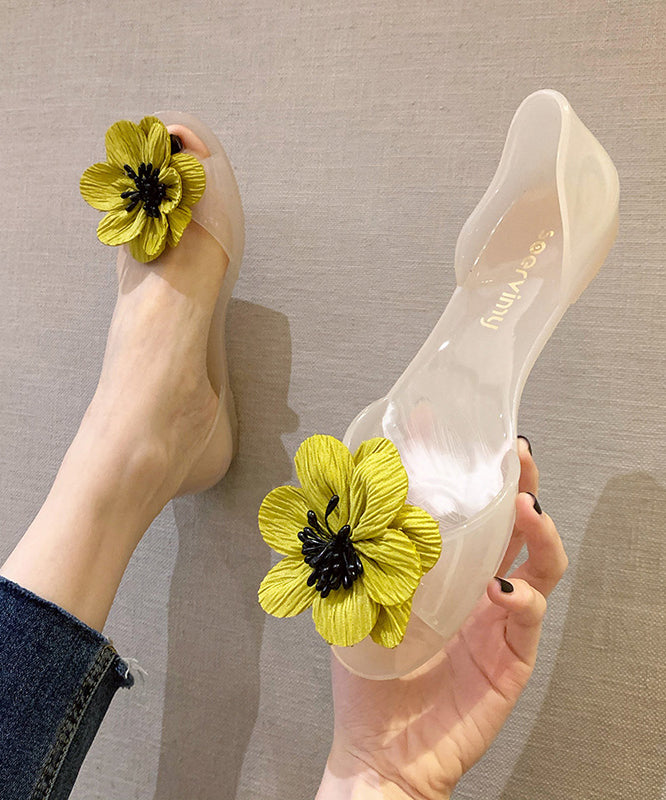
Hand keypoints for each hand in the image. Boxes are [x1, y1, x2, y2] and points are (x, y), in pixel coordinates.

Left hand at [318, 440, 568, 799]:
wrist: (380, 749)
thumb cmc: (369, 674)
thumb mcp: (358, 601)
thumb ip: (363, 552)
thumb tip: (350, 492)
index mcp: (447, 571)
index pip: (465, 510)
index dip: (463, 470)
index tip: (448, 425)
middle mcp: (480, 588)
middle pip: (515, 527)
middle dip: (521, 486)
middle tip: (516, 455)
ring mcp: (500, 621)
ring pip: (541, 564)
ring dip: (538, 531)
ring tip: (525, 508)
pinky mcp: (512, 657)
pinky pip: (530, 618)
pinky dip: (522, 597)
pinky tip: (501, 589)